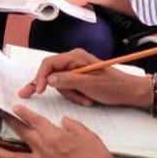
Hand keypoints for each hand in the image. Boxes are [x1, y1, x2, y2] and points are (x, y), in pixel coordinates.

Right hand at [18, 49, 152, 109]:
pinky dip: (75, 96)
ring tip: (86, 100)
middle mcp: (74, 60)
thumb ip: (68, 80)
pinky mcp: (79, 78)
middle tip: (26, 94)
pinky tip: (87, 100)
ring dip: (71, 95)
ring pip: (60, 84)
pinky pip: (68, 88)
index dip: (40, 76)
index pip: (49, 63)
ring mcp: (76, 69)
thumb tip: (49, 79)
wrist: (129, 92)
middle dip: (53, 87)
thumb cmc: (112, 86)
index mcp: (76, 57)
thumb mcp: (89, 84)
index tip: (38, 91)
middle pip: (51, 73)